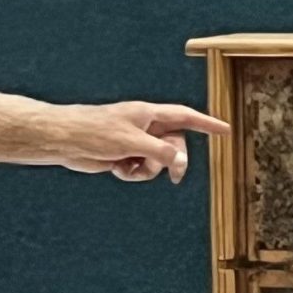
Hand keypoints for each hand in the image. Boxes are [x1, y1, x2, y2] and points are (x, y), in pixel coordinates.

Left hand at [56, 101, 229, 182]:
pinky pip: (140, 169)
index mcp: (149, 114)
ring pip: (157, 161)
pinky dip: (132, 173)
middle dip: (173, 161)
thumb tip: (179, 160)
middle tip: (175, 178)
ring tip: (129, 166)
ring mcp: (134, 142)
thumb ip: (160, 151)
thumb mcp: (133, 142)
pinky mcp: (122, 156)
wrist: (66, 140)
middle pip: (174, 144)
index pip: (185, 117)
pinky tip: (116, 169)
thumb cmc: (96, 131)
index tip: (225, 130)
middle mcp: (144, 127)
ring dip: (148, 170)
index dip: (206, 124)